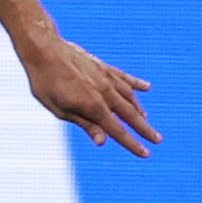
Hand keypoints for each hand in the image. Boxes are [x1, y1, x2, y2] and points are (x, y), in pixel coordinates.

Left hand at [18, 30, 157, 157]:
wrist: (43, 48)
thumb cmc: (46, 82)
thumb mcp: (59, 110)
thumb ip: (84, 124)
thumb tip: (102, 141)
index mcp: (93, 106)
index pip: (117, 130)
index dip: (132, 144)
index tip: (146, 154)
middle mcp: (104, 92)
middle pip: (130, 115)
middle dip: (144, 129)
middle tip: (158, 140)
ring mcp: (106, 78)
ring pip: (129, 97)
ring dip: (140, 110)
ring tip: (146, 119)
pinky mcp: (103, 66)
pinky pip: (124, 77)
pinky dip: (136, 83)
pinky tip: (146, 87)